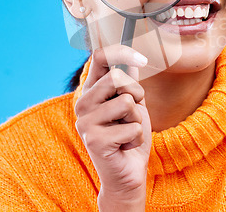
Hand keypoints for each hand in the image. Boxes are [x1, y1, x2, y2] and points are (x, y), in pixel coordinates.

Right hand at [74, 45, 151, 210]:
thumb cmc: (130, 136)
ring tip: (128, 132)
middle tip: (133, 114)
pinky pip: (133, 127)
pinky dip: (138, 137)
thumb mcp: (134, 105)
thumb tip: (131, 59)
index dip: (121, 52)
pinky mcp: (94, 140)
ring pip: (128, 102)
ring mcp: (85, 121)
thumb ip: (129, 83)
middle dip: (137, 94)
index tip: (143, 59)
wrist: (127, 173)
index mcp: (91, 91)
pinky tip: (126, 146)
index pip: (100, 58)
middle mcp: (83, 103)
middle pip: (118, 78)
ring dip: (138, 119)